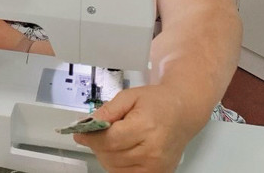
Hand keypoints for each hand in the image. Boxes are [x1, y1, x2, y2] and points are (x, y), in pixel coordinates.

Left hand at [72, 85, 197, 172]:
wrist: (183, 112)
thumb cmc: (158, 102)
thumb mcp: (130, 96)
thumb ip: (108, 110)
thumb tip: (88, 123)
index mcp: (145, 127)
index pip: (109, 140)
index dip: (91, 138)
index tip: (80, 133)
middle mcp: (152, 151)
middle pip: (111, 156)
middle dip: (96, 145)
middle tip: (93, 134)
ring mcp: (156, 166)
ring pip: (116, 169)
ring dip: (105, 156)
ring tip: (109, 141)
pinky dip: (117, 166)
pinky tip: (118, 152)